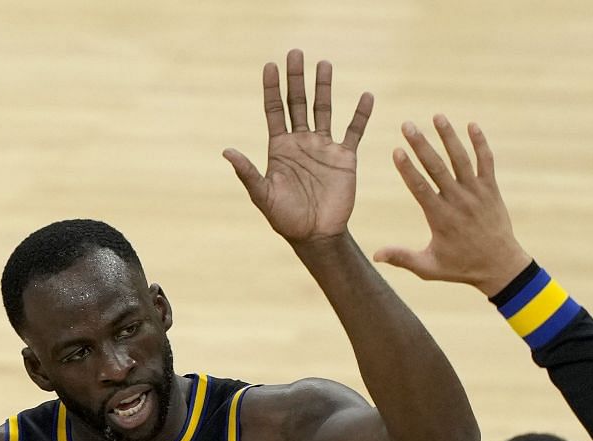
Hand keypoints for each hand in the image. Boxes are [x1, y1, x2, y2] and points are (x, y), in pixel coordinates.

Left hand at [224, 49, 374, 246]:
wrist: (316, 236)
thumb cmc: (286, 219)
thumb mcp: (263, 196)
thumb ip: (248, 172)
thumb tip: (226, 151)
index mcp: (279, 148)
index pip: (274, 110)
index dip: (272, 88)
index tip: (270, 65)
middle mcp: (301, 142)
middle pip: (298, 103)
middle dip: (296, 78)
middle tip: (296, 52)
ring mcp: (323, 147)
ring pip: (324, 109)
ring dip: (324, 87)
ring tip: (324, 64)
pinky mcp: (344, 157)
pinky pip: (354, 131)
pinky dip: (360, 114)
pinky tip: (365, 96)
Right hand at [374, 116, 531, 294]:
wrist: (500, 267)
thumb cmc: (460, 268)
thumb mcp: (429, 268)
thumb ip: (402, 258)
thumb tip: (375, 255)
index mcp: (440, 218)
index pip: (420, 188)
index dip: (407, 168)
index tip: (396, 150)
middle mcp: (458, 201)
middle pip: (437, 168)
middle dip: (421, 145)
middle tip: (407, 125)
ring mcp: (476, 193)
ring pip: (461, 159)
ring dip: (449, 136)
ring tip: (437, 116)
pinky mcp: (491, 189)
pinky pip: (486, 162)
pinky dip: (480, 143)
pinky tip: (472, 125)